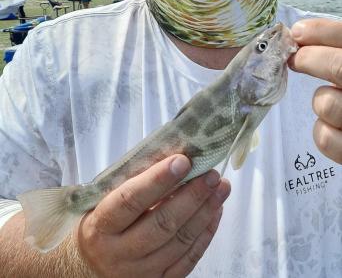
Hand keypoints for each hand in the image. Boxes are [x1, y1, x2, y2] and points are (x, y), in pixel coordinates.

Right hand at [76, 155, 229, 276]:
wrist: (90, 269)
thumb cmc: (102, 224)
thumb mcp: (104, 201)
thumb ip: (133, 183)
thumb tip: (171, 157)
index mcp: (101, 226)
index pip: (131, 200)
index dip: (158, 180)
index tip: (182, 160)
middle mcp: (118, 253)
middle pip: (161, 224)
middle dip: (192, 196)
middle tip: (211, 174)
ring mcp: (139, 273)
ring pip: (179, 242)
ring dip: (205, 212)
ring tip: (221, 188)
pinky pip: (187, 260)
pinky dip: (205, 234)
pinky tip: (215, 212)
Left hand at [289, 18, 341, 163]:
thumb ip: (338, 51)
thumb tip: (301, 34)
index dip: (322, 32)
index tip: (298, 31)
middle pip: (339, 67)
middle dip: (310, 59)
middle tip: (296, 59)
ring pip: (326, 103)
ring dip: (321, 100)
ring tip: (333, 101)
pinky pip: (325, 138)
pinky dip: (323, 131)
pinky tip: (335, 127)